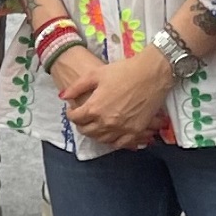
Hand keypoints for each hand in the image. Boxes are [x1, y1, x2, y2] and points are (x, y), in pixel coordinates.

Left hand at [60, 45, 177, 149]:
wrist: (152, 74)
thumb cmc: (123, 71)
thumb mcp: (95, 74)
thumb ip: (77, 87)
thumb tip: (63, 97)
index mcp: (94, 108)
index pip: (75, 118)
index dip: (71, 114)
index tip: (73, 109)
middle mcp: (106, 122)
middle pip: (87, 131)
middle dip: (81, 125)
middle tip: (83, 118)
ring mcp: (121, 129)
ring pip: (102, 139)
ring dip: (95, 134)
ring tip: (96, 125)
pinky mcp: (135, 131)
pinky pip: (120, 144)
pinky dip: (113, 141)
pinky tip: (112, 134)